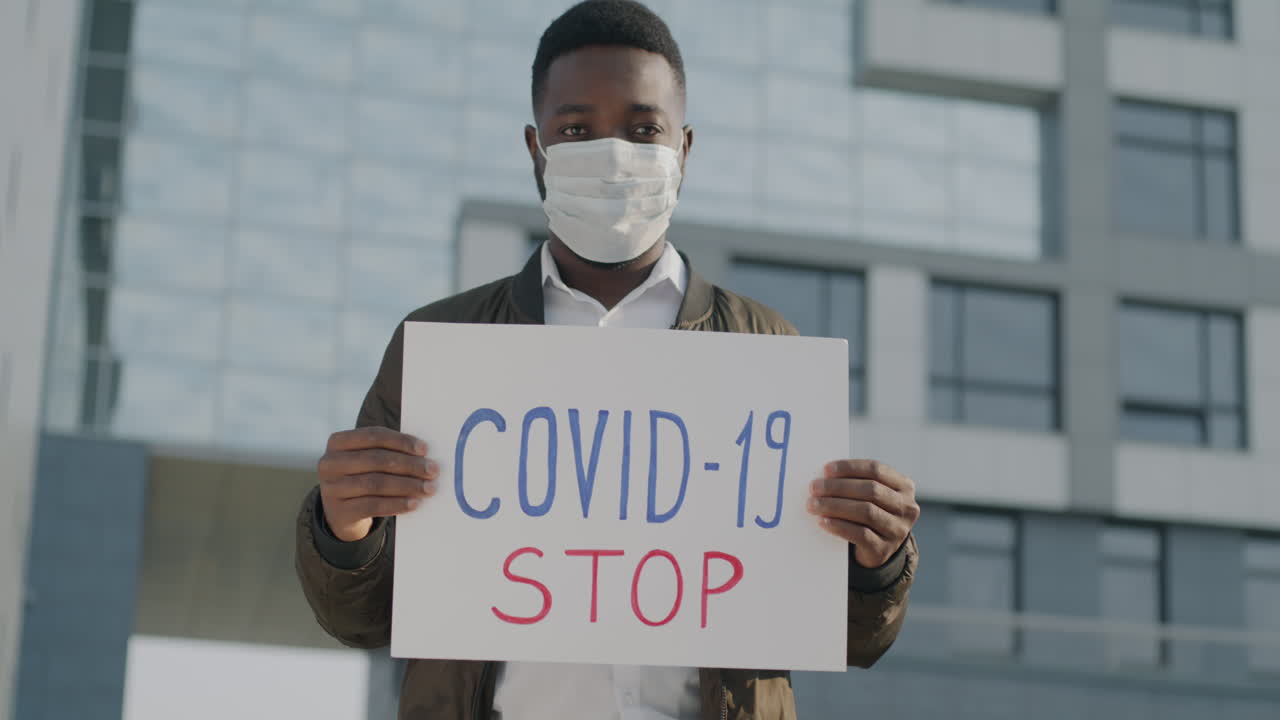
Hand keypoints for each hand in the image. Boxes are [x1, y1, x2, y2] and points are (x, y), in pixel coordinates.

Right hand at [317, 427, 438, 540]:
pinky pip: (373, 506)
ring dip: (407, 485)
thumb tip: (424, 455)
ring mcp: (331, 488)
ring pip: (375, 483)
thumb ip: (388, 452)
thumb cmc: (363, 476)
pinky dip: (397, 504)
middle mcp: (330, 463)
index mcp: (338, 442)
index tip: (424, 449)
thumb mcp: (367, 460)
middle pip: (376, 460)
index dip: (401, 441)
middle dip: (409, 465)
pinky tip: (414, 503)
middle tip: (432, 470)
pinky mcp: (339, 511)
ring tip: (428, 488)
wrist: (341, 512)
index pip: (373, 436)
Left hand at [807, 459, 919, 568]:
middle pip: (871, 490)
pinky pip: (861, 534)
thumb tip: (825, 475)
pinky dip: (839, 526)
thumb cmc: (868, 512)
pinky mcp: (884, 549)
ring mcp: (897, 530)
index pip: (876, 470)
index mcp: (904, 486)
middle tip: (814, 487)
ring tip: (813, 504)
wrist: (877, 549)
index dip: (850, 468)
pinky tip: (823, 522)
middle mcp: (906, 507)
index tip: (826, 469)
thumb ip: (855, 483)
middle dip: (838, 487)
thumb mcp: (871, 496)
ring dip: (835, 506)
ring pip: (866, 512)